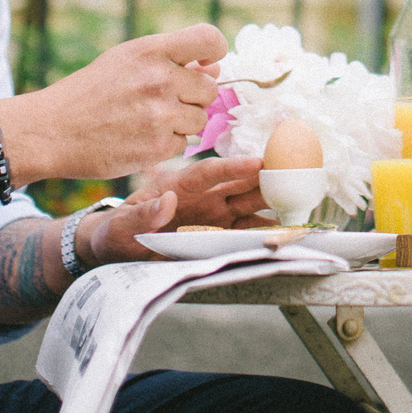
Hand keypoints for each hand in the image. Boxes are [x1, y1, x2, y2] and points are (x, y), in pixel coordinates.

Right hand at [0, 23, 226, 183]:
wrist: (51, 130)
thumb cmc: (90, 91)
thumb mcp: (126, 60)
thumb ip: (171, 61)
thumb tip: (215, 67)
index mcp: (151, 51)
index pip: (209, 40)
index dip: (215, 51)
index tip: (206, 63)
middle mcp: (159, 80)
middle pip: (209, 89)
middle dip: (192, 97)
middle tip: (161, 101)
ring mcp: (160, 116)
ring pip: (200, 119)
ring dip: (181, 122)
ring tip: (147, 119)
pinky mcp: (157, 148)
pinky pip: (183, 144)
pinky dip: (167, 144)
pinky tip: (140, 138)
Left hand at [82, 157, 273, 264]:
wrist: (115, 250)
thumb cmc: (116, 233)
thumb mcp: (120, 226)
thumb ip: (141, 214)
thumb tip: (167, 200)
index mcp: (178, 186)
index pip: (208, 173)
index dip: (233, 167)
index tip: (256, 162)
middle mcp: (201, 198)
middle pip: (236, 185)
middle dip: (263, 178)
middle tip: (291, 172)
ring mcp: (212, 216)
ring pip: (247, 205)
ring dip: (270, 201)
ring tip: (296, 197)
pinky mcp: (217, 234)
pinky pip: (245, 231)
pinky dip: (265, 230)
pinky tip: (284, 229)